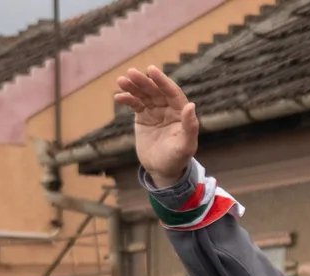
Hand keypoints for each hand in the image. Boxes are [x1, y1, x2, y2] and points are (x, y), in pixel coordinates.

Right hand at [114, 66, 197, 189]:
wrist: (162, 171)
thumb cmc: (177, 160)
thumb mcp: (185, 146)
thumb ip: (190, 127)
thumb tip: (191, 105)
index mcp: (181, 112)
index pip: (172, 92)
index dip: (162, 81)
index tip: (151, 70)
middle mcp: (168, 109)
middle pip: (155, 91)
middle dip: (143, 82)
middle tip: (131, 73)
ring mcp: (155, 111)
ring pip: (144, 95)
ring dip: (133, 87)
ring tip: (121, 80)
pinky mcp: (143, 117)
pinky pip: (135, 104)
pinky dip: (127, 99)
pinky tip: (118, 97)